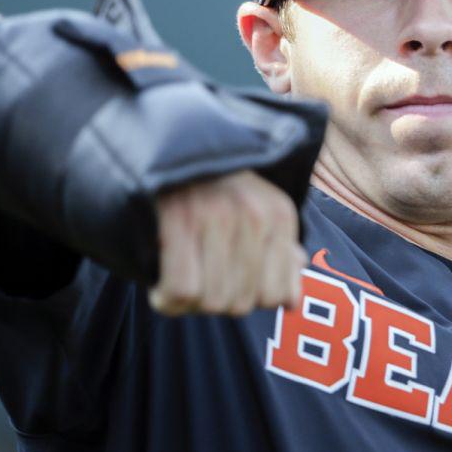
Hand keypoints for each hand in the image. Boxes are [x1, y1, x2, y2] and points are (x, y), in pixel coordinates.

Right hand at [148, 170, 306, 315]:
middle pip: (242, 304)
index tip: (227, 281)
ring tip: (179, 277)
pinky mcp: (178, 218)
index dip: (249, 298)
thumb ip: (277, 254)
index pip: (278, 296)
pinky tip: (160, 285)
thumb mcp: (254, 212)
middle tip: (197, 278)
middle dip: (215, 300)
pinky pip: (182, 291)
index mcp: (280, 214)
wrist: (163, 147)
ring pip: (212, 301)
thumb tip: (290, 300)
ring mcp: (217, 214)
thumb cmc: (210, 190)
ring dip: (189, 303)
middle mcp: (255, 214)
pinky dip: (166, 298)